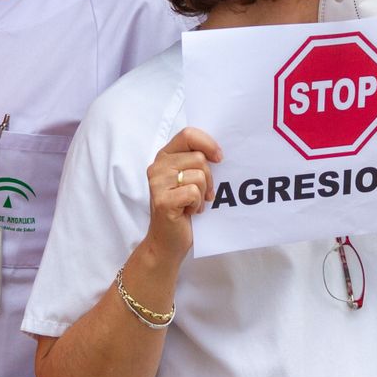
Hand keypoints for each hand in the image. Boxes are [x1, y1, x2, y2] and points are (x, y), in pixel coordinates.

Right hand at [143, 127, 221, 260]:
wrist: (168, 242)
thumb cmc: (182, 209)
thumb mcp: (188, 179)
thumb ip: (196, 162)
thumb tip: (219, 152)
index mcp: (164, 157)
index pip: (188, 134)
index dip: (208, 144)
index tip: (219, 159)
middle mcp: (157, 167)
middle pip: (198, 158)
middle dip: (208, 178)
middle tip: (201, 194)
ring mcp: (157, 184)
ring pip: (198, 175)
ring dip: (202, 194)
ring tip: (192, 204)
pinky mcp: (162, 201)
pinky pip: (194, 192)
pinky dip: (197, 205)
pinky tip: (188, 212)